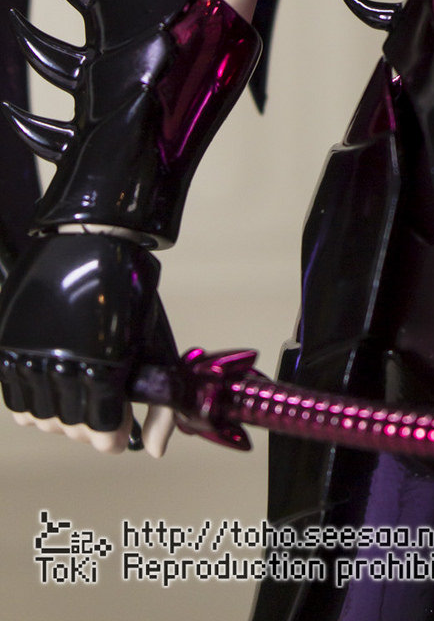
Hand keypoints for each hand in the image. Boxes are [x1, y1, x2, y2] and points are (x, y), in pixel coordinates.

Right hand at [0, 231, 175, 456]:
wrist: (92, 239)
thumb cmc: (130, 290)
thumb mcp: (155, 342)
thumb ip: (162, 401)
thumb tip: (156, 450)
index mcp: (103, 365)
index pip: (100, 432)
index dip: (112, 438)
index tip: (120, 435)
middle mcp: (62, 364)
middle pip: (70, 428)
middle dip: (91, 430)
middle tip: (103, 417)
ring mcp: (30, 355)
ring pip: (41, 418)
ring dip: (62, 420)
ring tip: (78, 402)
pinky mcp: (7, 346)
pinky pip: (14, 399)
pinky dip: (32, 406)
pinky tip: (52, 394)